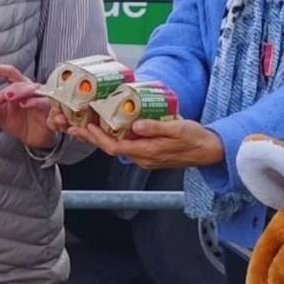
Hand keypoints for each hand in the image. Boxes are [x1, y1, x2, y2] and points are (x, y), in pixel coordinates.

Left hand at [0, 64, 66, 149]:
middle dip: (3, 91)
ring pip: (30, 89)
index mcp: (18, 88)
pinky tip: (24, 104)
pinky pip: (42, 102)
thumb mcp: (1, 118)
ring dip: (18, 92)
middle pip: (17, 83)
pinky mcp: (48, 108)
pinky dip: (34, 102)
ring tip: (8, 97)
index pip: (9, 73)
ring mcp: (40, 97)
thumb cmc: (21, 123)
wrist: (36, 139)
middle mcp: (30, 89)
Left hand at [71, 115, 224, 170]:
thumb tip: (138, 126)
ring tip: (83, 127)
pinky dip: (112, 137)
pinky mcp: (148, 152)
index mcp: (147, 152)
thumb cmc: (196, 139)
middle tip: (73, 127)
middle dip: (91, 138)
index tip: (86, 127)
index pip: (115, 147)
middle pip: (110, 148)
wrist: (210, 151)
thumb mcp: (179, 129)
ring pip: (116, 147)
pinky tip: (106, 128)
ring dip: (99, 138)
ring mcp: (144, 157)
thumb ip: (157, 128)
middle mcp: (142, 158)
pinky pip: (125, 146)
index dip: (99, 138)